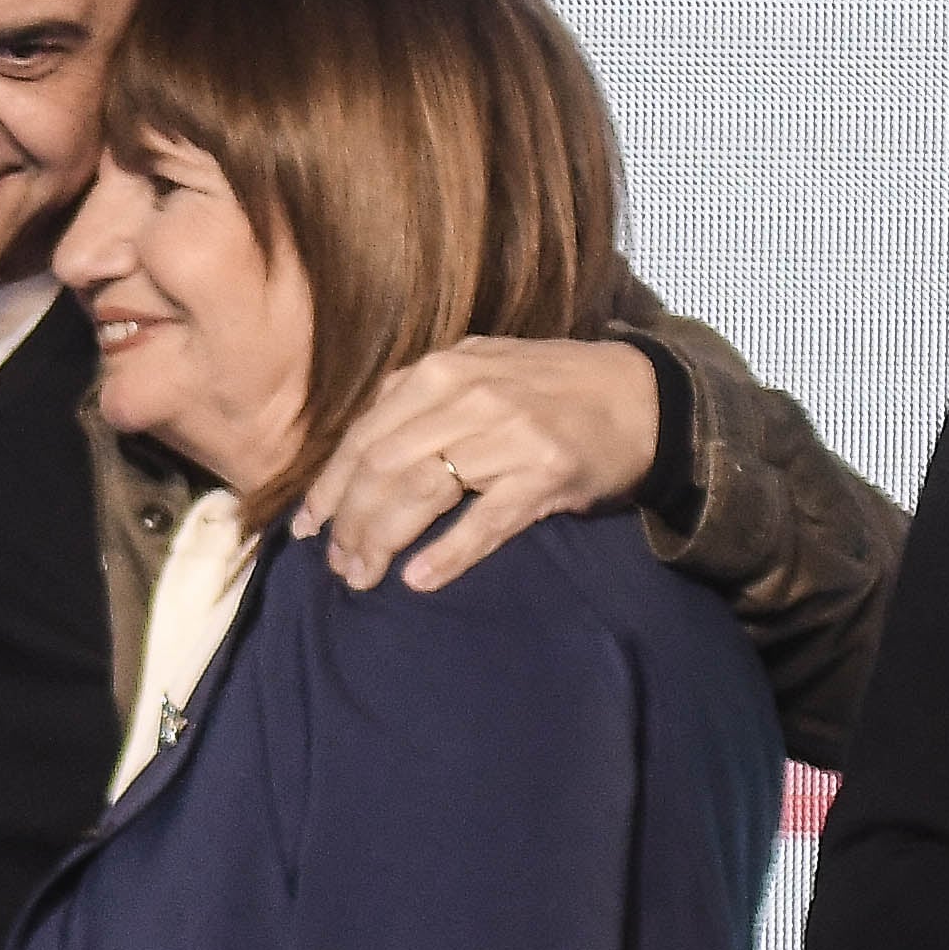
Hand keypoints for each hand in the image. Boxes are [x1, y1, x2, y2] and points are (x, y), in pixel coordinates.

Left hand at [294, 336, 657, 591]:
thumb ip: (417, 399)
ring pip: (420, 493)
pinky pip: (483, 521)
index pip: (363, 436)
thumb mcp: (476, 369)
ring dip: (382, 541)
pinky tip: (418, 580)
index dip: (329, 487)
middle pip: (382, 468)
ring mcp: (507, 436)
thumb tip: (356, 451)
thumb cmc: (548, 387)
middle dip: (350, 522)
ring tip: (363, 576)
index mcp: (440, 372)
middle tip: (338, 566)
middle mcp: (466, 397)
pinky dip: (447, 554)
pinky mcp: (544, 475)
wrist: (641, 395)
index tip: (308, 528)